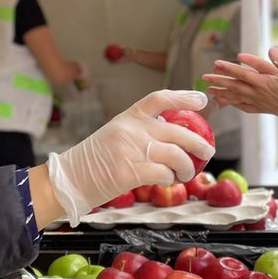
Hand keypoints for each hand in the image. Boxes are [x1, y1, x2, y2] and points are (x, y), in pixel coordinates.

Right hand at [47, 89, 213, 223]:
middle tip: (208, 151)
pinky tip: (169, 181)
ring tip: (186, 173)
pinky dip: (170, 179)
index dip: (183, 97)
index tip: (201, 101)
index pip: (159, 98)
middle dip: (198, 142)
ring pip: (175, 155)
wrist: (69, 179)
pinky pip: (163, 174)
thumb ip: (140, 131)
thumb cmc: (95, 160)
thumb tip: (173, 137)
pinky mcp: (129, 172)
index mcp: (127, 117)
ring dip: (186, 166)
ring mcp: (130, 150)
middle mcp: (131, 130)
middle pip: (177, 131)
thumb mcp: (115, 134)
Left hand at [202, 47, 277, 121]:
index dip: (229, 67)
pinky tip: (228, 103)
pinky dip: (234, 104)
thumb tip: (273, 50)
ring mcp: (260, 102)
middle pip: (234, 86)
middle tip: (204, 77)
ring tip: (210, 91)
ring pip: (236, 97)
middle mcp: (258, 93)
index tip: (216, 63)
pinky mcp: (263, 109)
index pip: (242, 73)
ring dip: (222, 93)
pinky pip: (244, 107)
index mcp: (264, 83)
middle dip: (219, 81)